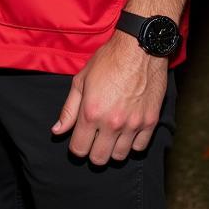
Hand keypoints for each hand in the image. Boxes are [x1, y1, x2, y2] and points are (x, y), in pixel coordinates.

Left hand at [52, 33, 167, 164]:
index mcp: (91, 113)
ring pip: (120, 156)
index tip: (79, 140)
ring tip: (110, 135)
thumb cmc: (108, 61)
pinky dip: (132, 144)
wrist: (139, 49)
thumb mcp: (81, 80)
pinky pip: (140, 148)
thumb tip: (57, 131)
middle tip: (94, 139)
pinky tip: (127, 131)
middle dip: (93, 152)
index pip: (79, 149)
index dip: (76, 147)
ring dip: (112, 149)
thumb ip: (69, 109)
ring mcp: (133, 125)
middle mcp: (112, 123)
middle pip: (99, 159)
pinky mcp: (151, 122)